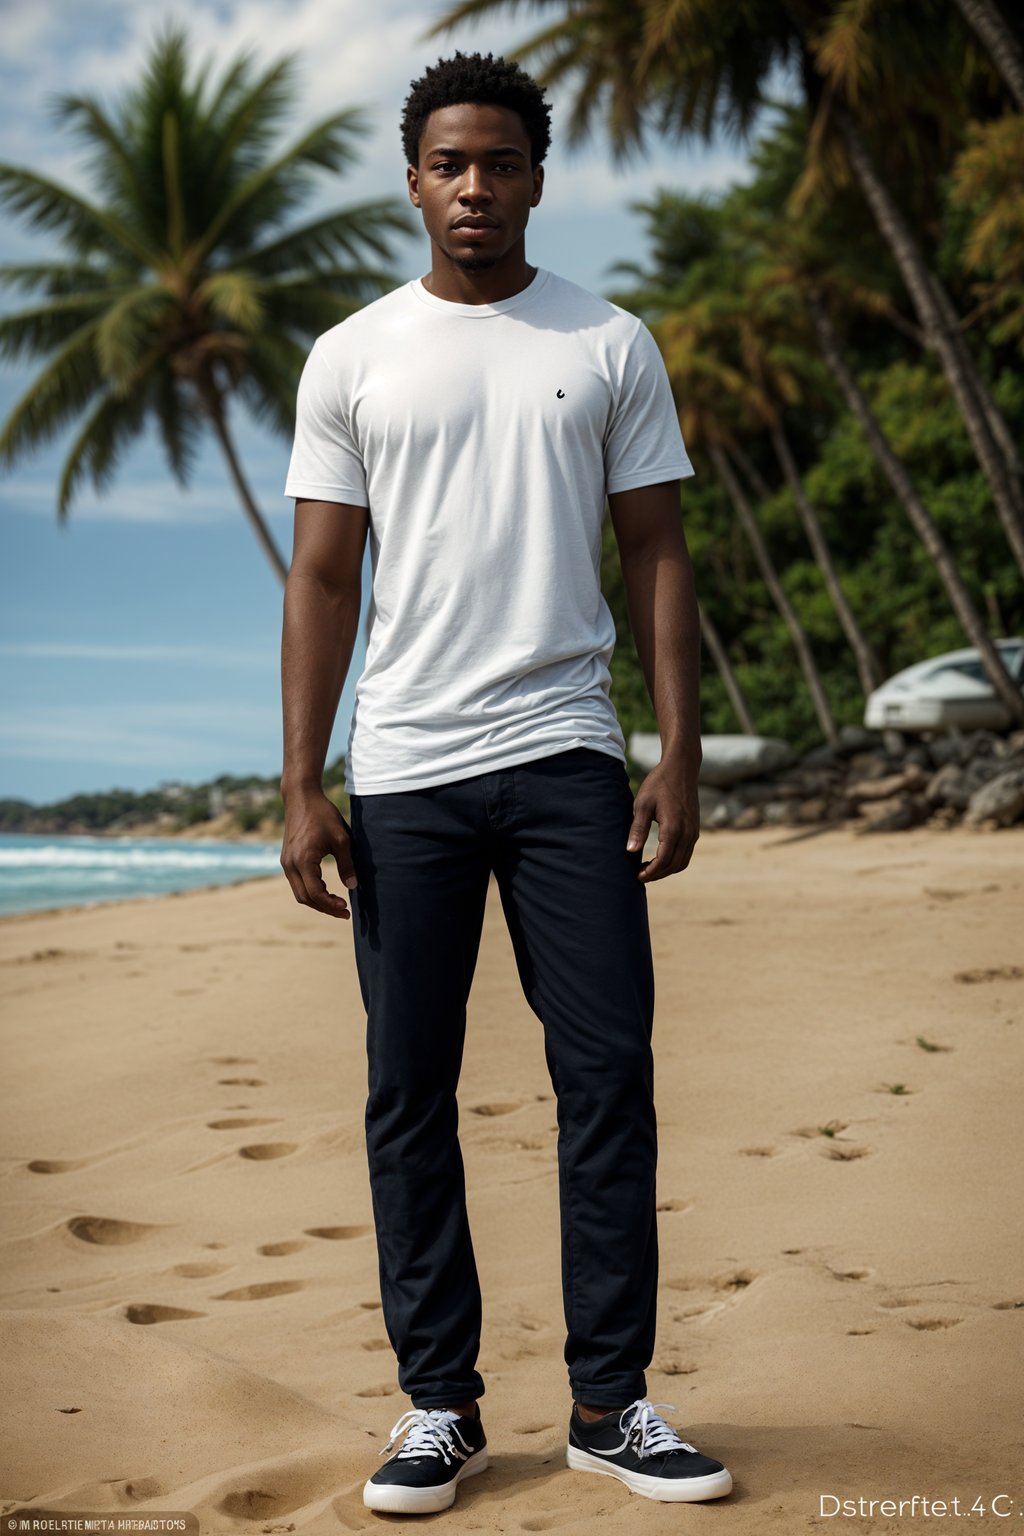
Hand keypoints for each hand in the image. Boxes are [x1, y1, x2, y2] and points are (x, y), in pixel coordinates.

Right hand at [280, 788, 358, 918]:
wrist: (301, 797)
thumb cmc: (323, 815)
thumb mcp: (341, 839)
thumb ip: (347, 864)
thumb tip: (353, 887)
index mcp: (303, 860)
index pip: (315, 893)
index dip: (331, 904)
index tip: (346, 908)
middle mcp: (290, 865)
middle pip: (305, 898)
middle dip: (325, 908)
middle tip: (344, 912)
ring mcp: (286, 863)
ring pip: (300, 893)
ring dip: (317, 901)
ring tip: (337, 905)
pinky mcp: (287, 860)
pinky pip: (297, 883)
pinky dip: (311, 891)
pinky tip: (326, 891)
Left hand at [626, 759, 699, 881]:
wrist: (681, 768)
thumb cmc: (658, 784)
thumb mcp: (642, 804)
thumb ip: (637, 829)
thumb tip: (630, 851)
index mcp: (674, 828)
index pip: (663, 860)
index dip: (650, 872)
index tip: (637, 876)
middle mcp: (688, 833)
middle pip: (674, 865)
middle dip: (657, 874)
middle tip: (640, 875)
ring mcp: (694, 831)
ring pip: (682, 862)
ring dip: (666, 870)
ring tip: (649, 869)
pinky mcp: (695, 829)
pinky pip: (687, 853)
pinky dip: (674, 861)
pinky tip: (660, 858)